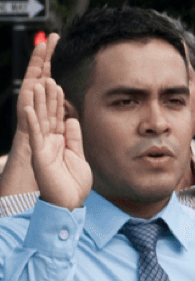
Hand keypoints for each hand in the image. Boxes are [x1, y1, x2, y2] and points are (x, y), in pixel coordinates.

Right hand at [17, 35, 89, 208]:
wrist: (68, 204)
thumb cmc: (73, 185)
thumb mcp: (78, 156)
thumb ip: (75, 138)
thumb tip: (72, 119)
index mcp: (59, 143)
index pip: (58, 118)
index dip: (59, 102)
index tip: (59, 85)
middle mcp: (49, 143)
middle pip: (48, 115)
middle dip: (48, 97)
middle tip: (48, 76)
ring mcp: (43, 148)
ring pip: (40, 121)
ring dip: (38, 103)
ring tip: (36, 84)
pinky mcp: (39, 155)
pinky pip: (35, 136)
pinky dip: (32, 121)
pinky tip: (29, 108)